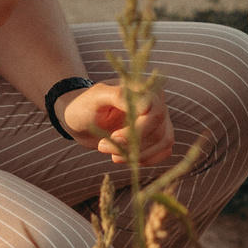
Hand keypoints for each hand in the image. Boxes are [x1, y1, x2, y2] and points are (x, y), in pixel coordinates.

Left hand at [61, 80, 176, 166]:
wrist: (81, 121)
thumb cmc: (86, 106)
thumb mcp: (96, 97)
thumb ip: (118, 95)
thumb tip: (144, 105)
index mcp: (144, 89)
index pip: (155, 111)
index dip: (138, 129)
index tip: (114, 136)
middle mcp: (156, 102)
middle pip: (159, 129)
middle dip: (133, 144)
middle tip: (104, 146)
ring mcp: (158, 120)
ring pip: (164, 141)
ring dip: (138, 154)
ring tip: (112, 155)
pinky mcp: (157, 136)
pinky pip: (165, 151)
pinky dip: (147, 159)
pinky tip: (124, 157)